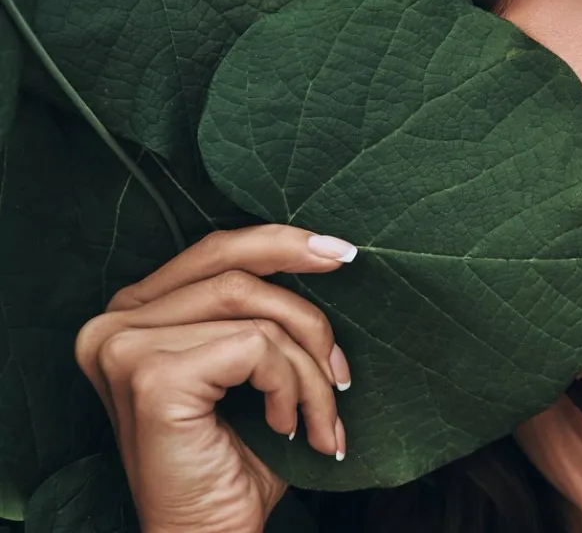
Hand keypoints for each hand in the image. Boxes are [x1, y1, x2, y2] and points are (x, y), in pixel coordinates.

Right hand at [75, 224, 356, 532]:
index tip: (342, 254)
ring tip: (322, 414)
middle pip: (235, 270)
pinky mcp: (154, 376)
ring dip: (309, 367)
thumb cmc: (237, 460)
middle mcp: (113, 323)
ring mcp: (126, 347)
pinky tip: (285, 425)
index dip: (281, 243)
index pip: (214, 252)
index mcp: (132, 314)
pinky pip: (257, 348)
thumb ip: (261, 314)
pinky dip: (290, 386)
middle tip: (347, 343)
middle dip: (308, 305)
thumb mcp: (251, 370)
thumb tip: (327, 255)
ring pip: (257, 316)